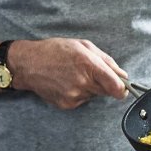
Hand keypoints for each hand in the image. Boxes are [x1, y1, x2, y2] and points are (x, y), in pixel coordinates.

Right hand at [10, 38, 128, 109]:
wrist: (28, 64)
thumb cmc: (54, 51)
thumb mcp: (83, 45)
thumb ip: (106, 60)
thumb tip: (122, 75)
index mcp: (89, 65)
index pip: (117, 88)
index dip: (123, 88)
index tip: (122, 86)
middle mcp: (82, 83)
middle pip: (107, 92)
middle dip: (103, 84)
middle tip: (89, 73)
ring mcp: (74, 96)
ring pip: (94, 96)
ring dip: (89, 87)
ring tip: (73, 75)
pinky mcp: (67, 104)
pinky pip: (82, 100)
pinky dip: (78, 93)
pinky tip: (66, 83)